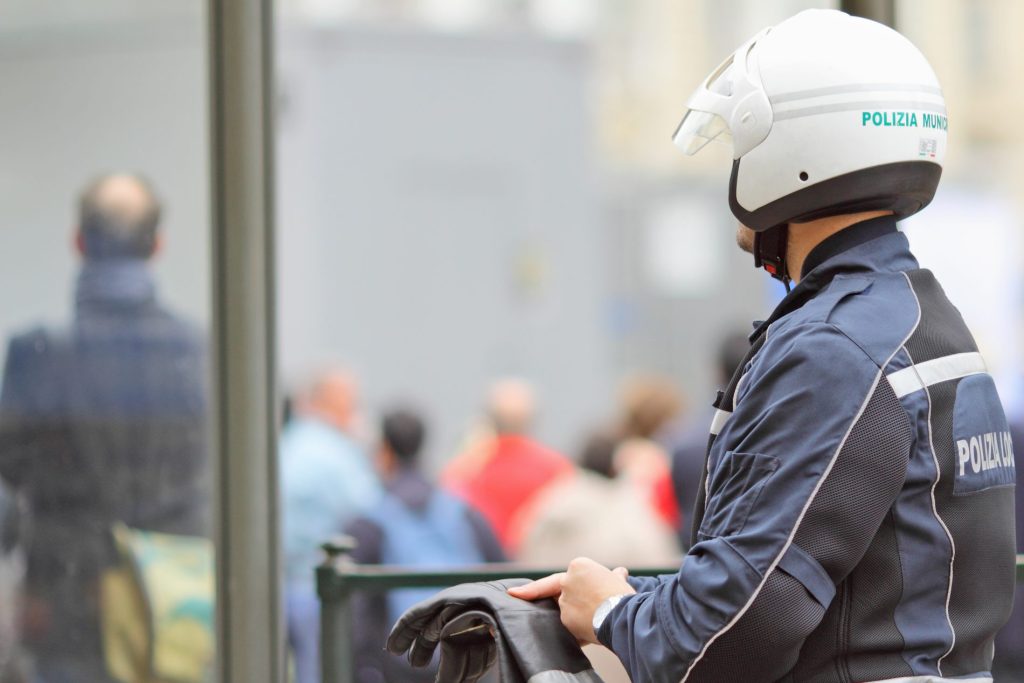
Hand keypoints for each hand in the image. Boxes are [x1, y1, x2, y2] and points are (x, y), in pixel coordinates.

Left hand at [508, 557, 634, 644]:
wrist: (623, 613)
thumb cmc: (623, 595)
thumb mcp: (618, 580)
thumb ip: (613, 576)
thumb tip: (620, 573)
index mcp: (579, 566)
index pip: (565, 575)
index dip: (554, 584)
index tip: (519, 590)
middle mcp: (567, 581)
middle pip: (556, 590)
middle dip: (537, 593)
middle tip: (513, 594)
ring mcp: (564, 600)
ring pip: (563, 609)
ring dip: (573, 614)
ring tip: (594, 618)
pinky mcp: (565, 618)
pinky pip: (568, 625)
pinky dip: (575, 629)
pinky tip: (587, 633)